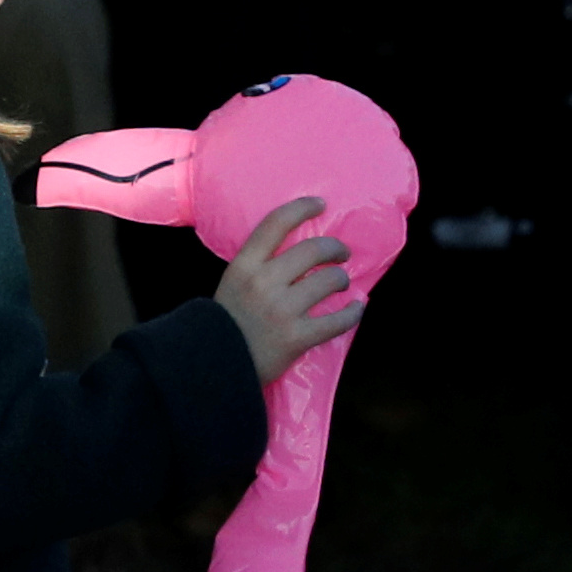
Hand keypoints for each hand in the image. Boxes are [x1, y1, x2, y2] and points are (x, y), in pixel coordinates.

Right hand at [215, 194, 362, 384]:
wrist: (215, 367)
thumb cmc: (226, 325)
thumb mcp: (232, 284)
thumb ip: (258, 267)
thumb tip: (296, 252)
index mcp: (244, 265)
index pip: (276, 223)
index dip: (302, 208)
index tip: (320, 204)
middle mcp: (263, 282)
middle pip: (312, 250)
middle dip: (335, 249)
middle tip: (341, 254)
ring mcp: (281, 310)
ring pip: (329, 281)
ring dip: (341, 280)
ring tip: (341, 284)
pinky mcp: (297, 337)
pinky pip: (337, 320)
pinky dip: (353, 313)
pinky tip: (356, 308)